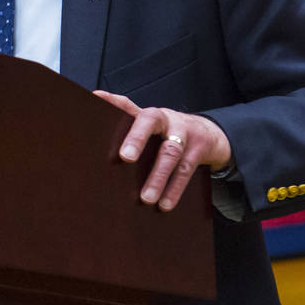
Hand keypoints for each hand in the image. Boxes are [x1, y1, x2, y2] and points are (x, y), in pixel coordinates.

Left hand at [93, 91, 232, 210]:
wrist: (210, 134)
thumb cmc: (167, 133)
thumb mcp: (150, 127)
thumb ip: (126, 126)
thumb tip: (95, 124)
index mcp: (148, 114)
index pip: (127, 104)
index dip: (112, 101)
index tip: (95, 99)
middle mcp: (165, 118)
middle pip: (149, 121)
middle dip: (137, 138)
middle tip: (125, 157)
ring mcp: (184, 132)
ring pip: (170, 152)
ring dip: (158, 176)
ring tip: (145, 198)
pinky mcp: (199, 149)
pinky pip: (186, 171)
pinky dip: (174, 189)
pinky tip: (164, 205)